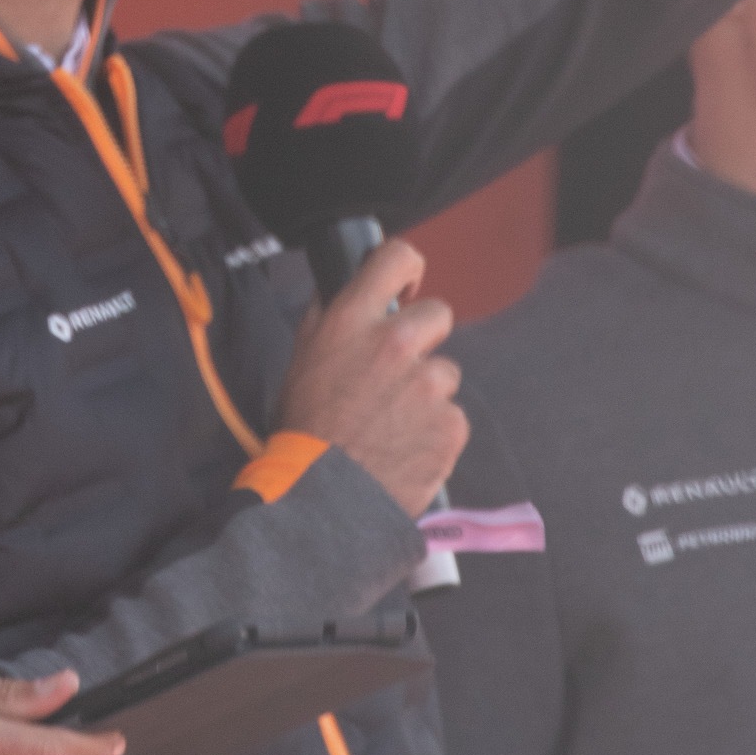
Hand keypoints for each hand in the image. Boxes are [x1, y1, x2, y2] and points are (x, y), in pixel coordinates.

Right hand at [277, 235, 465, 517]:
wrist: (325, 498)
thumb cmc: (305, 430)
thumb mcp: (303, 359)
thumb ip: (330, 319)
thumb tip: (349, 291)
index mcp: (352, 321)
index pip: (396, 256)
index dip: (407, 268)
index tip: (406, 289)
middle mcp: (394, 344)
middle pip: (438, 315)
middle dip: (423, 340)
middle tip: (397, 373)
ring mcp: (428, 385)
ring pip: (445, 373)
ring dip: (427, 392)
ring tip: (394, 423)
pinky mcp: (451, 424)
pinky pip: (452, 416)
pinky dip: (435, 431)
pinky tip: (406, 446)